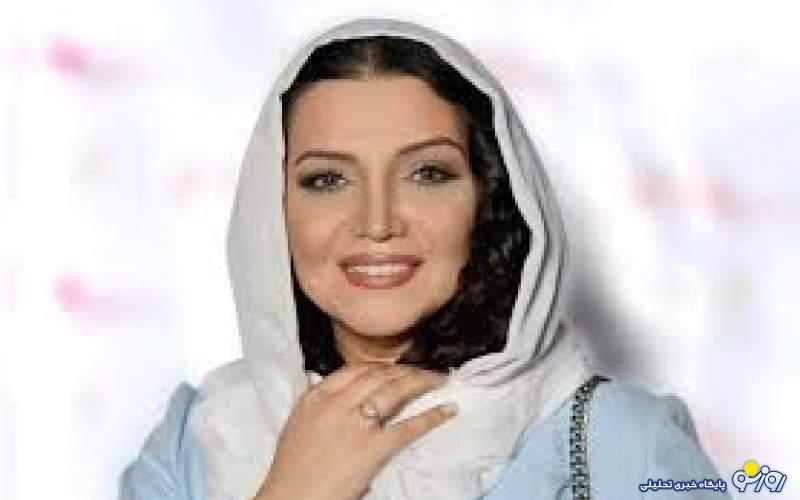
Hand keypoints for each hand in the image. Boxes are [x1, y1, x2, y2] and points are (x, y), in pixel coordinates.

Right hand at [254, 363, 457, 499]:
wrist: (290, 497)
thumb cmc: (291, 470)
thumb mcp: (297, 425)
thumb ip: (316, 403)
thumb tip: (328, 388)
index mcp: (316, 397)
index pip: (354, 370)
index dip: (380, 366)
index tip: (394, 367)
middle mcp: (337, 404)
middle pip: (379, 375)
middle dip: (405, 369)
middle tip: (422, 369)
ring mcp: (357, 424)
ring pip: (396, 390)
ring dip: (422, 381)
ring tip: (438, 379)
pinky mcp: (373, 448)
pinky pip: (409, 426)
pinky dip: (432, 416)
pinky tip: (448, 410)